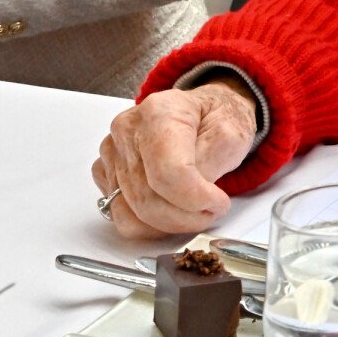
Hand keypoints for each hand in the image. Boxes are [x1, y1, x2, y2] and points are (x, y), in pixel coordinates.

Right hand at [91, 81, 258, 238]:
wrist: (202, 114)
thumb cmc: (216, 120)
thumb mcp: (231, 134)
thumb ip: (212, 164)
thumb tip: (191, 196)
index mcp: (160, 112)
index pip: (168, 172)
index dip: (195, 198)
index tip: (219, 203)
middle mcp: (128, 130)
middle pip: (147, 198)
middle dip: (186, 217)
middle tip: (211, 211)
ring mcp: (112, 152)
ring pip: (131, 214)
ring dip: (169, 224)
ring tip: (194, 210)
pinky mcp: (105, 173)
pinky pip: (121, 216)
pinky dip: (150, 223)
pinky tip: (172, 208)